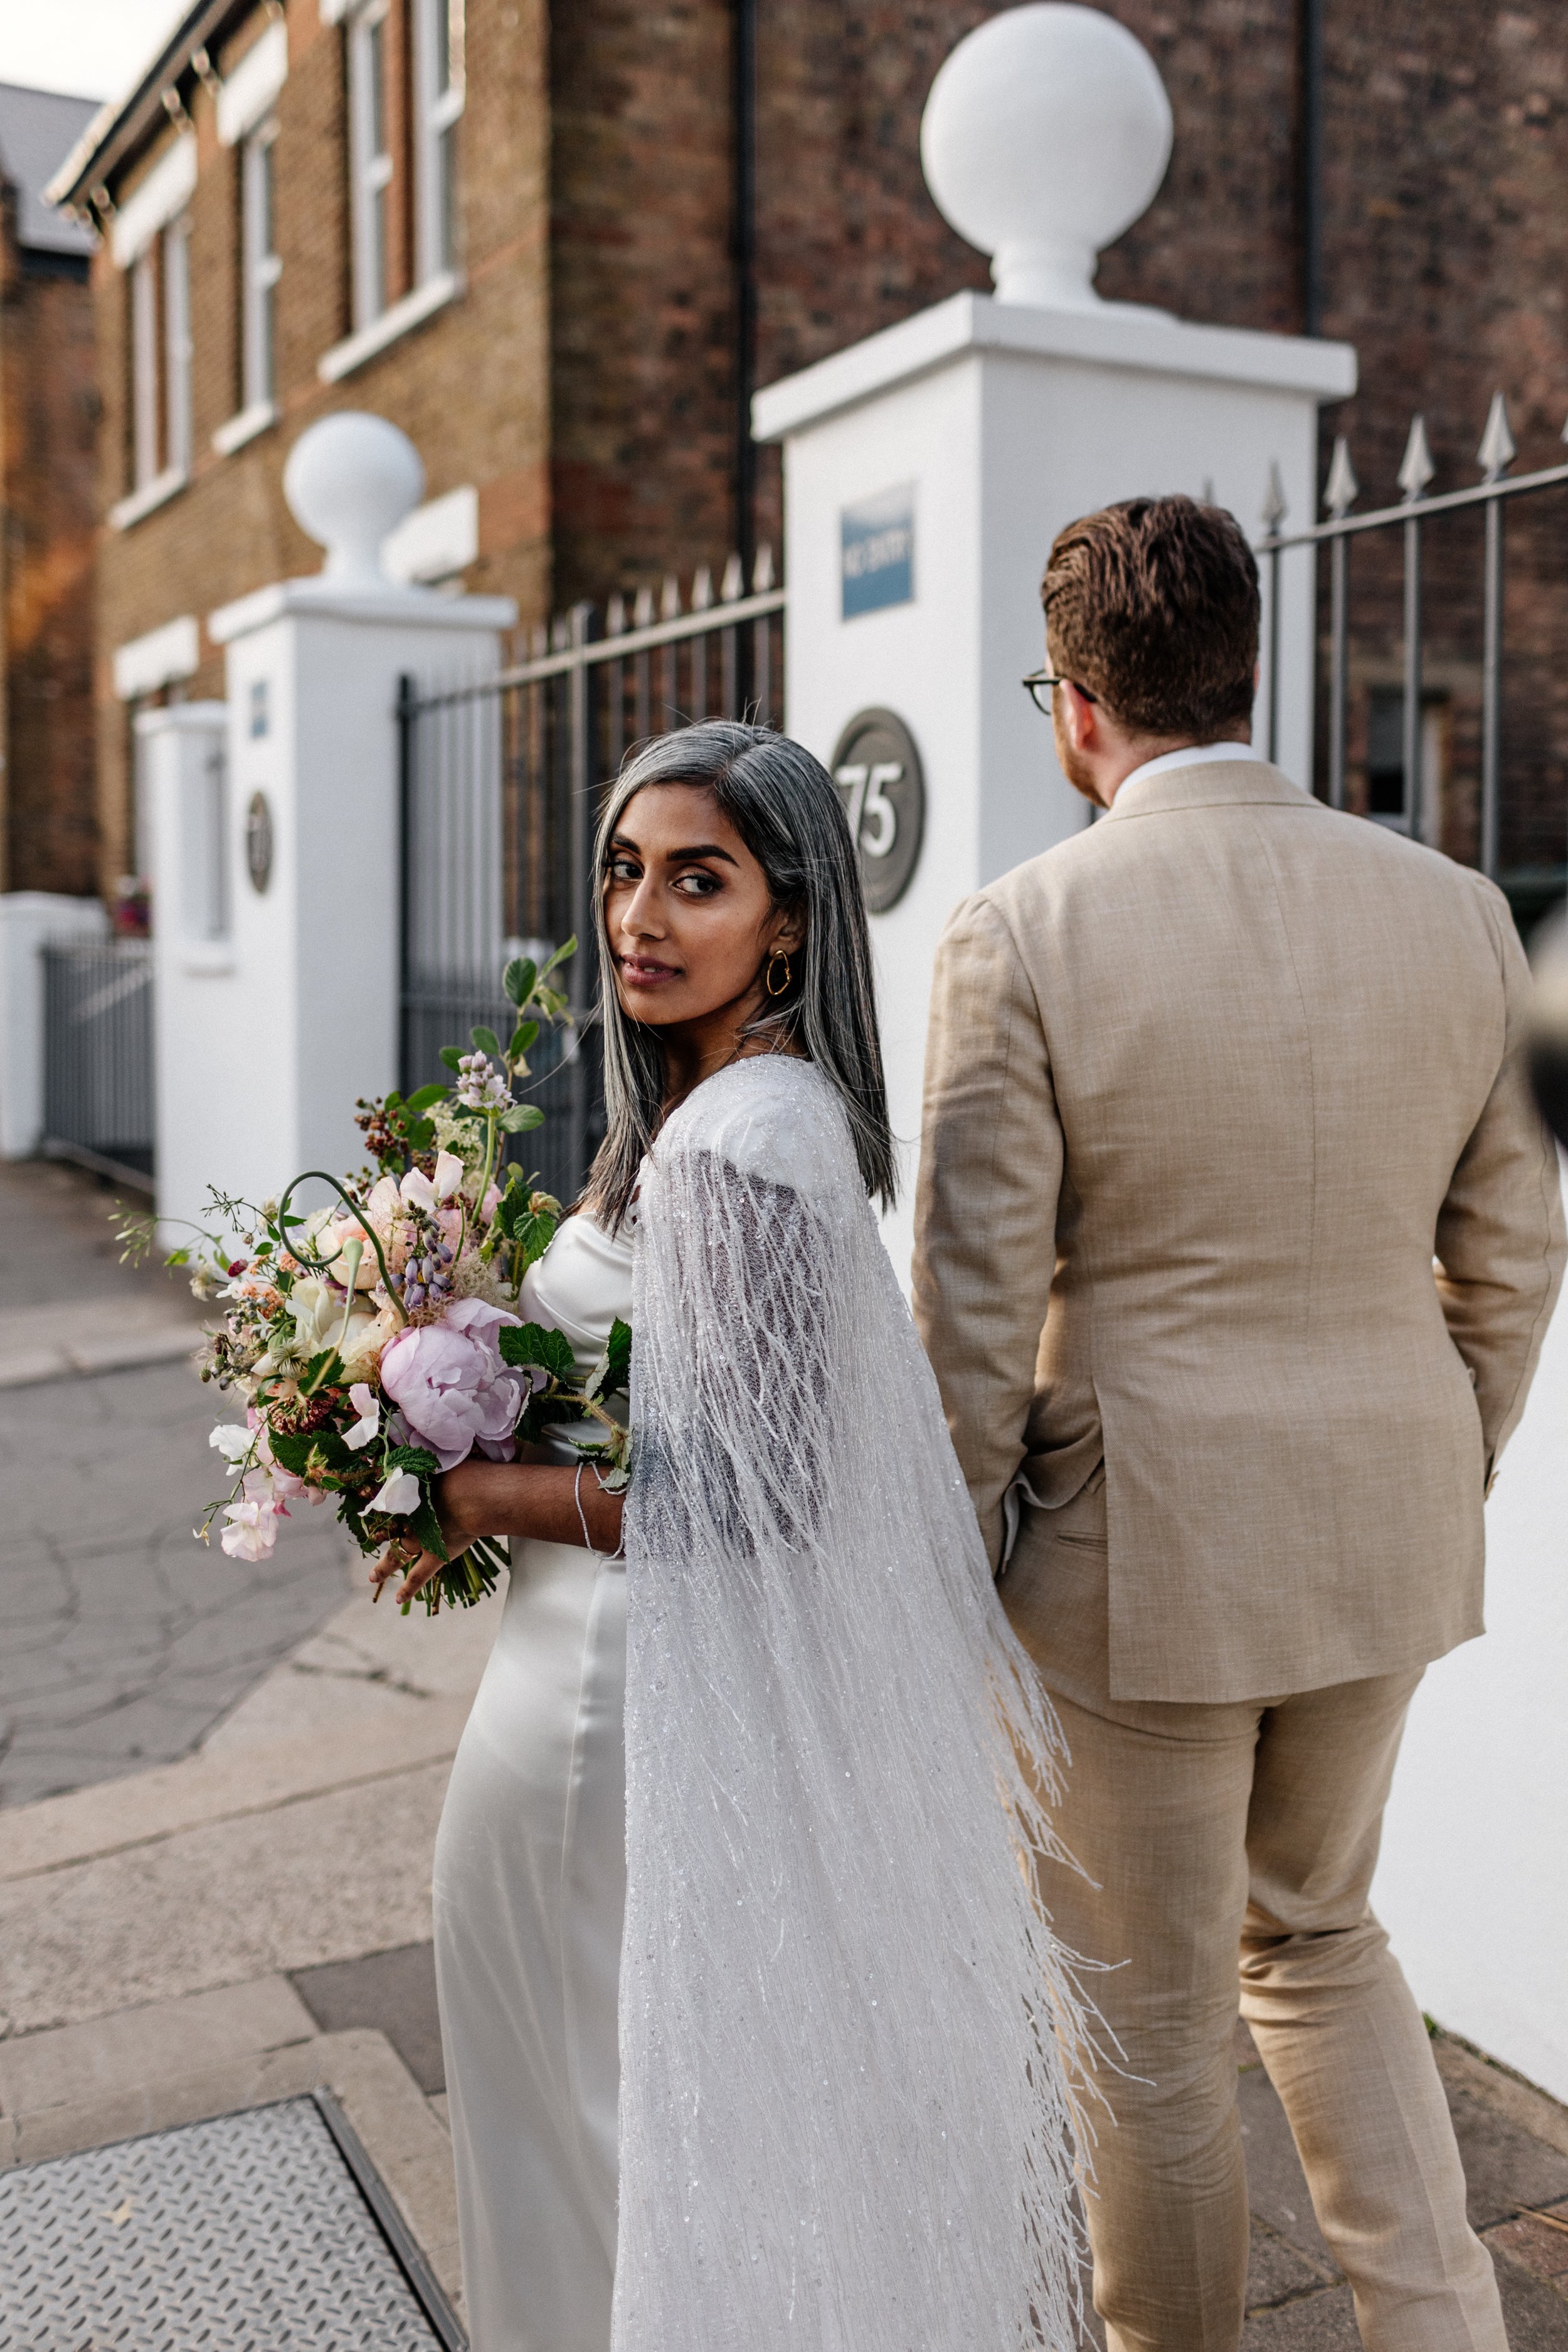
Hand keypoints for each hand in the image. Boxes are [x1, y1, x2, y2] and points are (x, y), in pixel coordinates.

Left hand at [370, 1467, 472, 1607]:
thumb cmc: (464, 1473)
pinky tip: (398, 1599)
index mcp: (412, 1493)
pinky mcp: (435, 1556)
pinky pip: (418, 1575)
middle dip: (378, 1533)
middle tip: (368, 1539)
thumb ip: (433, 1460)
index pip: (390, 1497)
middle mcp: (410, 1518)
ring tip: (373, 1575)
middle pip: (389, 1527)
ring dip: (385, 1565)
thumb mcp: (444, 1460)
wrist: (476, 1497)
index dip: (379, 1498)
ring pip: (397, 1553)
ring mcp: (419, 1539)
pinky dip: (409, 1588)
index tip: (367, 1497)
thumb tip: (427, 1445)